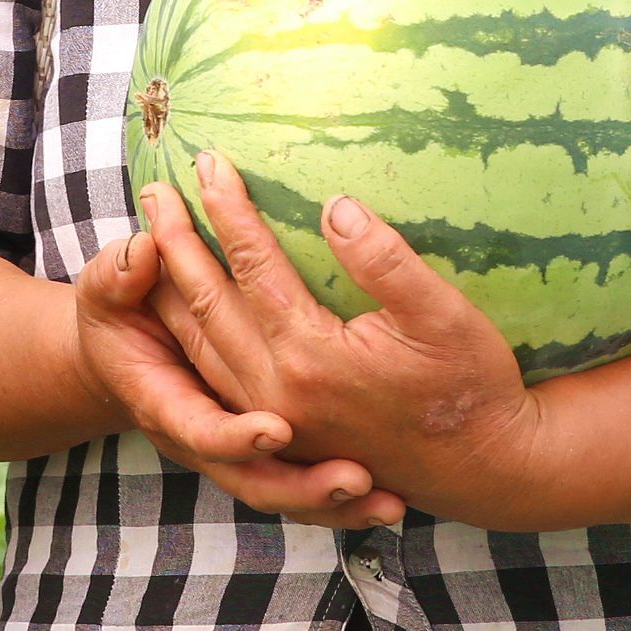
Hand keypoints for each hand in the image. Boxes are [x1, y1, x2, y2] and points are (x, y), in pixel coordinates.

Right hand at [71, 225, 400, 531]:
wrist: (120, 353)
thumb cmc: (115, 311)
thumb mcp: (106, 288)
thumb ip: (119, 273)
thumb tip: (143, 250)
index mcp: (163, 404)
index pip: (199, 430)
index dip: (234, 435)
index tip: (277, 430)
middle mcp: (203, 440)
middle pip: (253, 481)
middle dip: (305, 486)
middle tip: (357, 478)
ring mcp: (235, 452)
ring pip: (285, 495)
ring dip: (334, 506)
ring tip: (387, 504)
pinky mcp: (264, 452)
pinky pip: (303, 488)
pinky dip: (343, 504)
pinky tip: (391, 505)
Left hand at [141, 152, 537, 523]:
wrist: (482, 469)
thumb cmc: (471, 386)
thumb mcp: (443, 315)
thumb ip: (385, 260)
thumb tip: (335, 206)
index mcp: (311, 356)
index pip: (252, 265)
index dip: (227, 209)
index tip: (208, 161)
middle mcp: (277, 389)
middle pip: (208, 302)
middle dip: (177, 240)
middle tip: (153, 189)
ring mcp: (273, 416)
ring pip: (199, 344)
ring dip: (169, 287)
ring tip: (149, 237)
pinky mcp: (279, 434)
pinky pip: (211, 378)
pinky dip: (186, 337)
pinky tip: (178, 311)